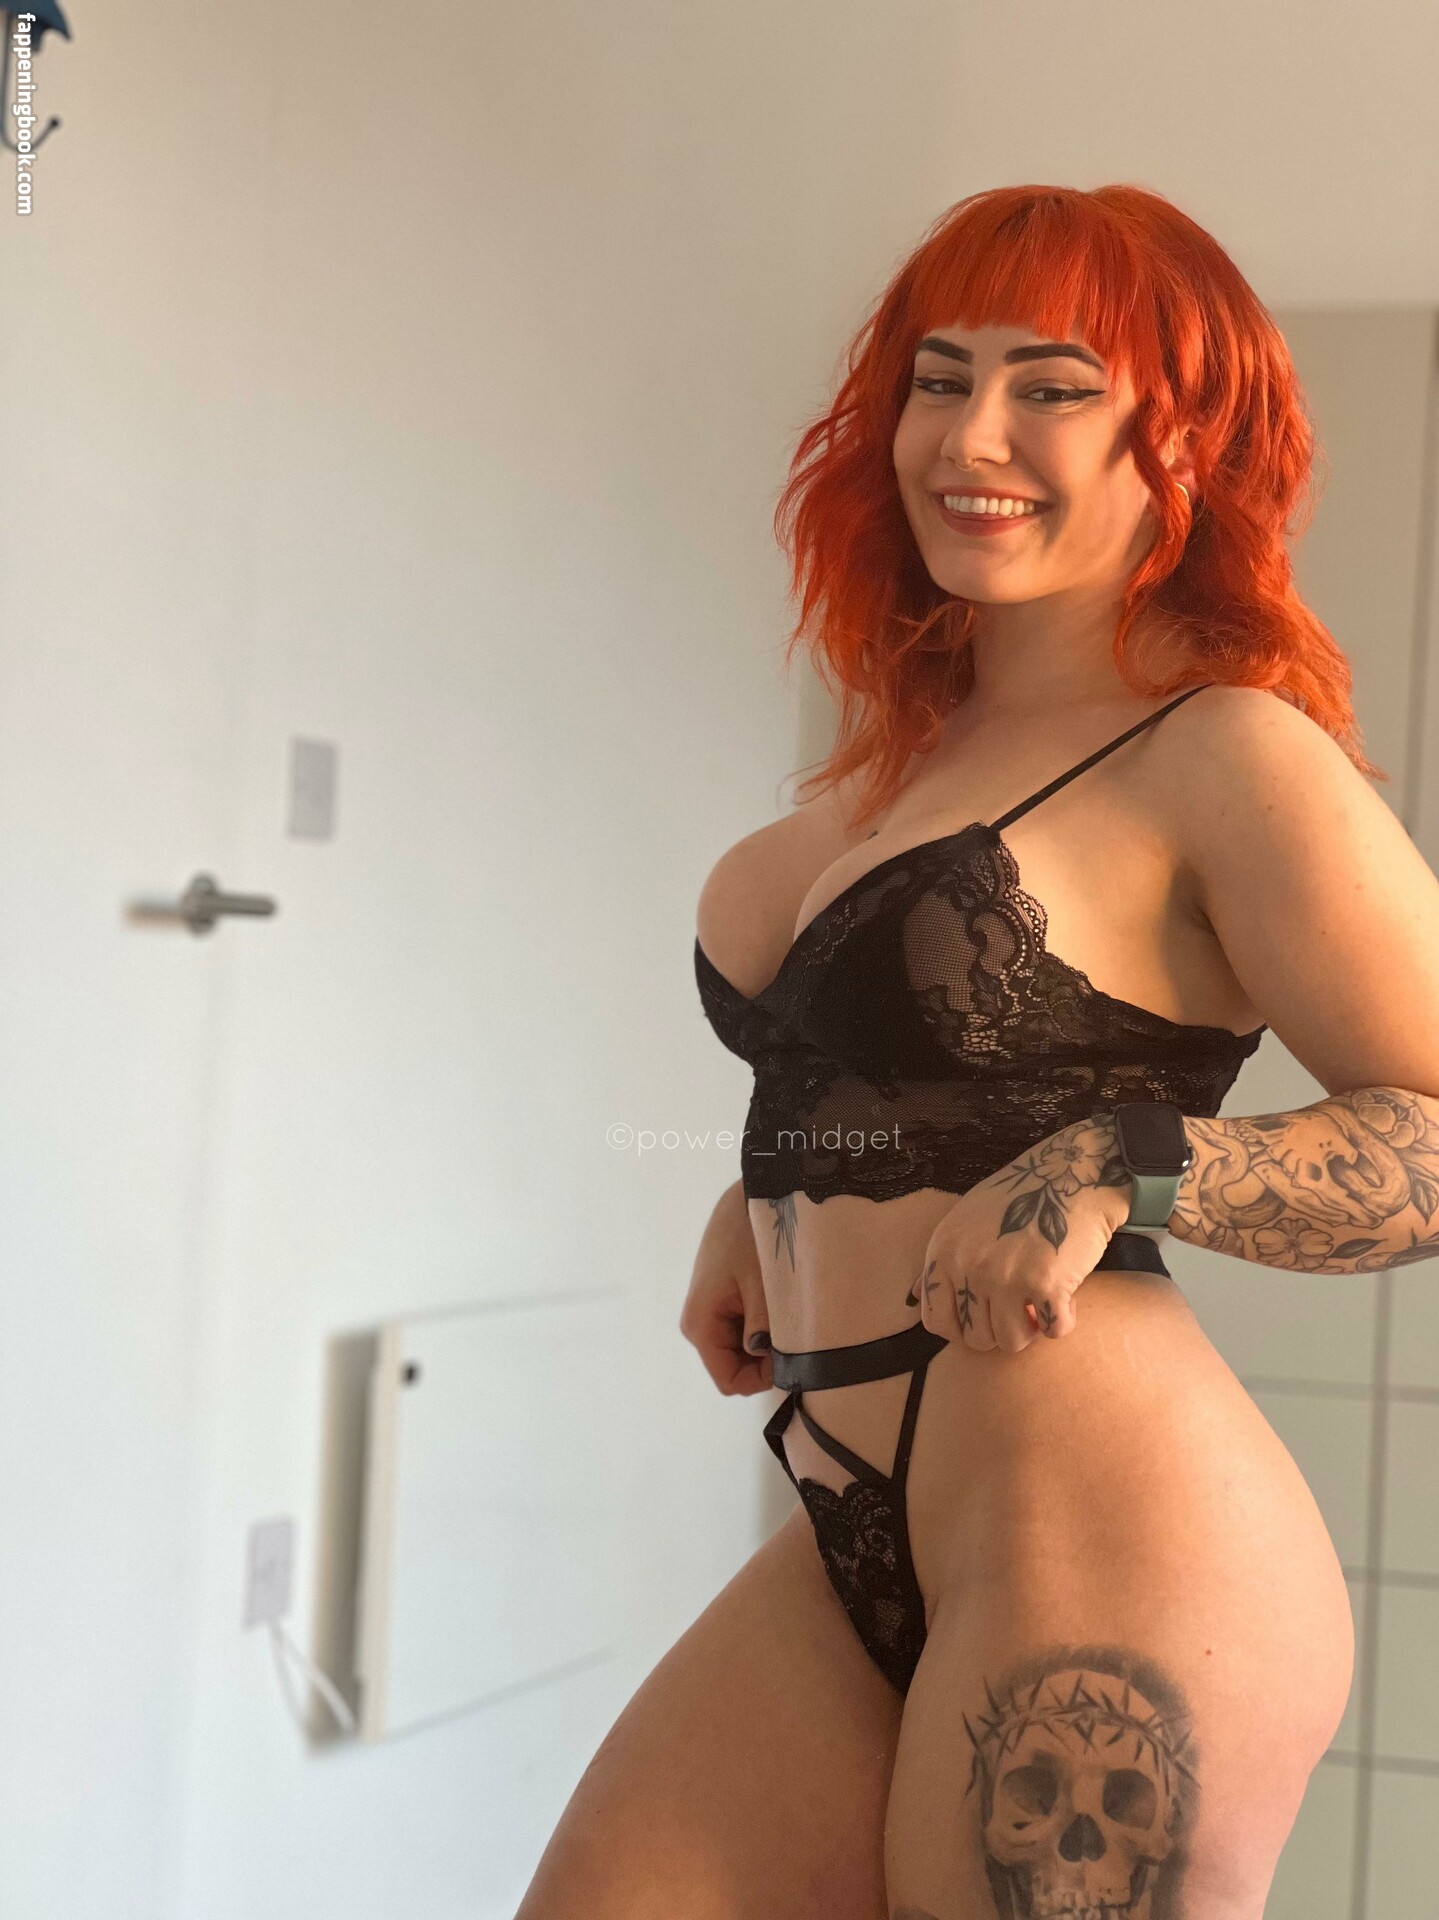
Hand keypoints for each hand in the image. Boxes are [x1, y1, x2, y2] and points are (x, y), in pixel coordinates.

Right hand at [680, 1179, 772, 1394]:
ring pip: (740, 1349)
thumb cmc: (752, 1236)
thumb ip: (762, 1330)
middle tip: (793, 1329)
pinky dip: (763, 1324)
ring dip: (766, 1340)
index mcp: (701, 1325)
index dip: (761, 1378)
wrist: (752, 1193)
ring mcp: (709, 1310)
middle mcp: (698, 1323)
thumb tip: (764, 1359)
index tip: (789, 1353)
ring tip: (786, 1310)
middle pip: (734, 1366)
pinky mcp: (721, 1297)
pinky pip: (742, 1327)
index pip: (729, 1381)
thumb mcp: (762, 1286)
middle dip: (765, 1359)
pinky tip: (778, 1301)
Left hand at [910, 1120, 1131, 1354]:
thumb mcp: (965, 1219)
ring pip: (1012, 1341)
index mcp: (944, 1251)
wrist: (1071, 1172)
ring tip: (1041, 1300)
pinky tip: (1067, 1299)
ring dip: (1032, 1328)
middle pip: (976, 1338)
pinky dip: (1064, 1321)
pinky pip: (1054, 1331)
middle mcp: (968, 1266)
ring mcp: (1004, 1276)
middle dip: (1000, 1330)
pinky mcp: (1045, 1283)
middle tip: (1020, 1306)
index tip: (985, 1318)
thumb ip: (942, 1259)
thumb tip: (915, 1295)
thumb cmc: (1020, 1195)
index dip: (963, 1329)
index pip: (936, 1321)